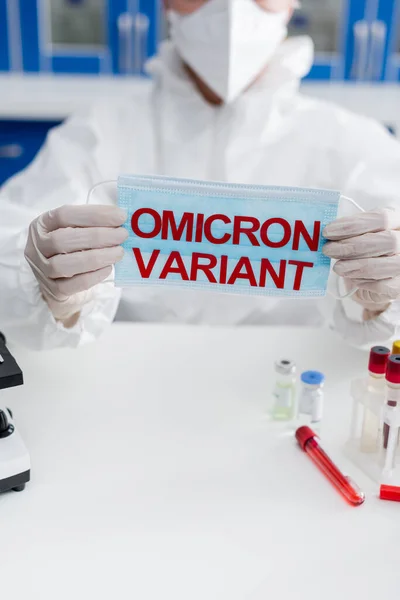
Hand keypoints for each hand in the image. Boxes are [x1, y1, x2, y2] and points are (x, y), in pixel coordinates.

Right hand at [25, 205, 127, 323]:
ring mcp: (42, 270)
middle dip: (97, 236)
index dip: (94, 215)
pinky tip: (109, 268)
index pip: (64, 215)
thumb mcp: (76, 231)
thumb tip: (122, 220)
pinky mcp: (53, 290)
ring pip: (64, 264)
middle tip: (122, 235)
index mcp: (42, 224)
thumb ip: (94, 224)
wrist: (61, 282)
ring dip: (96, 257)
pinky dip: (93, 276)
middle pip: (63, 239)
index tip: (120, 216)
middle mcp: (37, 246)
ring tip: (118, 252)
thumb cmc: (72, 249)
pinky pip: (73, 285)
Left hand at [323, 207, 399, 314]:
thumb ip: (350, 231)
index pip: (380, 218)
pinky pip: (385, 285)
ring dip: (357, 266)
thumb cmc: (368, 250)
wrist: (379, 278)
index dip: (353, 225)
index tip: (328, 232)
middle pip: (386, 240)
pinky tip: (353, 279)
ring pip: (388, 264)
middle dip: (353, 246)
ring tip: (337, 267)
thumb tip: (327, 233)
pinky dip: (365, 282)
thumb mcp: (361, 234)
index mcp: (397, 221)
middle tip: (328, 250)